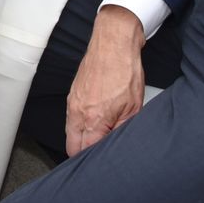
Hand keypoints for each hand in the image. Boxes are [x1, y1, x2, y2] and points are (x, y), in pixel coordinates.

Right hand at [64, 6, 145, 155]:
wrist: (113, 42)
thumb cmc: (124, 69)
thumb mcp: (133, 107)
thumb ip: (121, 130)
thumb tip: (114, 144)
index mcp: (93, 119)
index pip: (84, 152)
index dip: (94, 159)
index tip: (103, 160)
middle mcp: (78, 112)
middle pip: (72, 146)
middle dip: (83, 153)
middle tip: (99, 153)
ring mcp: (73, 102)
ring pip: (70, 132)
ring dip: (81, 138)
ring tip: (99, 136)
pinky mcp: (73, 93)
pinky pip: (71, 117)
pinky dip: (80, 124)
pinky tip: (94, 120)